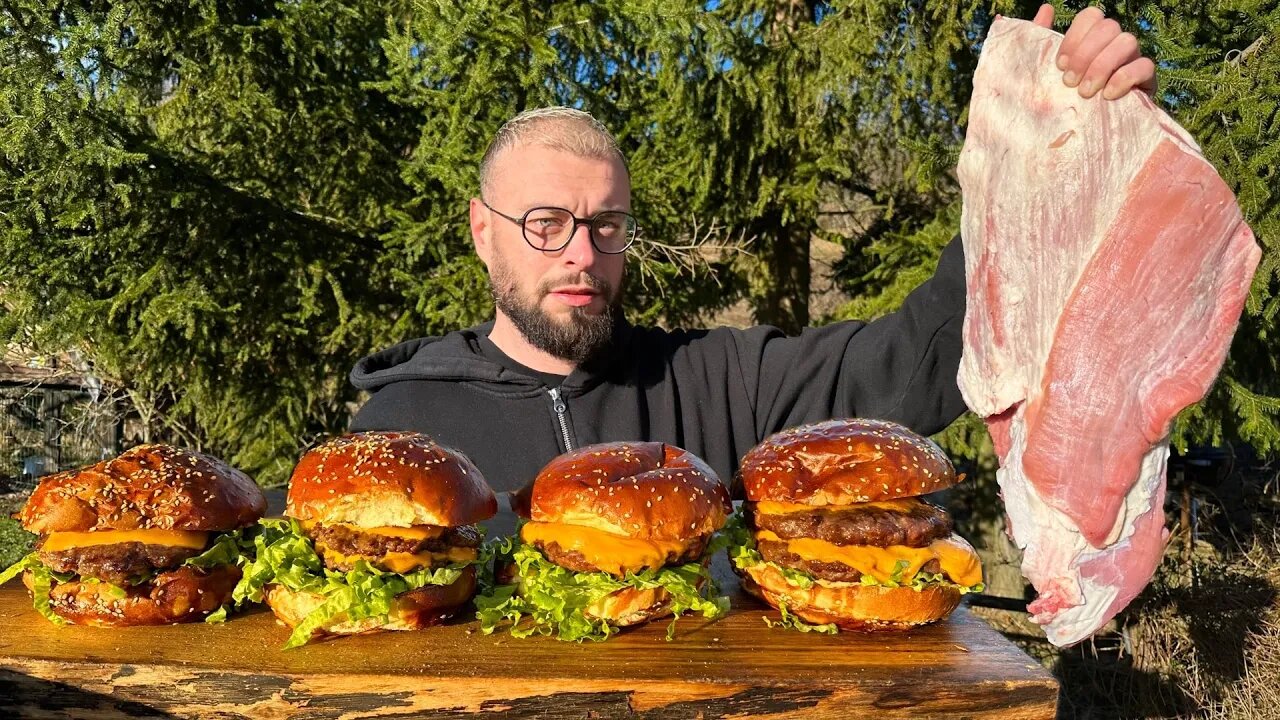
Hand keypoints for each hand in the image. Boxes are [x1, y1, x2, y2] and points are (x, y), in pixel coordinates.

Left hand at [1032, 4, 1156, 99]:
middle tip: (1070, 83)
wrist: (1086, 135)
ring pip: (1128, 41)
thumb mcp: (1048, 73)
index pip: (1091, 16)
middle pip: (1108, 27)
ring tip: (1086, 92)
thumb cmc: (1065, 100)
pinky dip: (1124, 78)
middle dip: (1085, 54)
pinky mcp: (1147, 80)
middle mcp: (1114, 44)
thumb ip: (1043, 41)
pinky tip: (1108, 95)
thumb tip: (1046, 8)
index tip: (1059, 65)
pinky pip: (1146, 66)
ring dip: (1103, 66)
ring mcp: (1133, 60)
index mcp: (1093, 39)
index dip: (1074, 37)